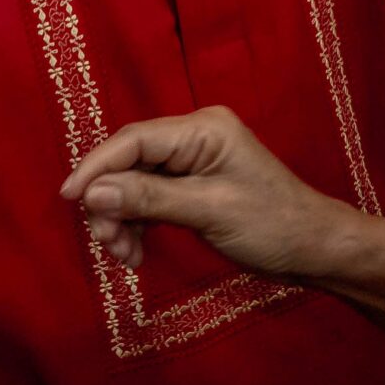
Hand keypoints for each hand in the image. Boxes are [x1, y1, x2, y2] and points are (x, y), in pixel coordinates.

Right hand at [58, 106, 351, 276]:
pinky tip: (135, 252)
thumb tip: (93, 194)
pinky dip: (138, 223)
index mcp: (202, 129)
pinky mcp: (193, 185)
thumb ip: (149, 199)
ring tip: (123, 255)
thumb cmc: (272, 224)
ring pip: (136, 182)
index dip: (97, 166)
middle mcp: (194, 137)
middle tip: (105, 241)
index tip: (69, 199)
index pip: (134, 139)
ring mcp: (194, 161)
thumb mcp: (208, 211)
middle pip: (131, 161)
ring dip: (123, 218)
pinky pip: (151, 197)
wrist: (315, 249)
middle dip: (111, 201)